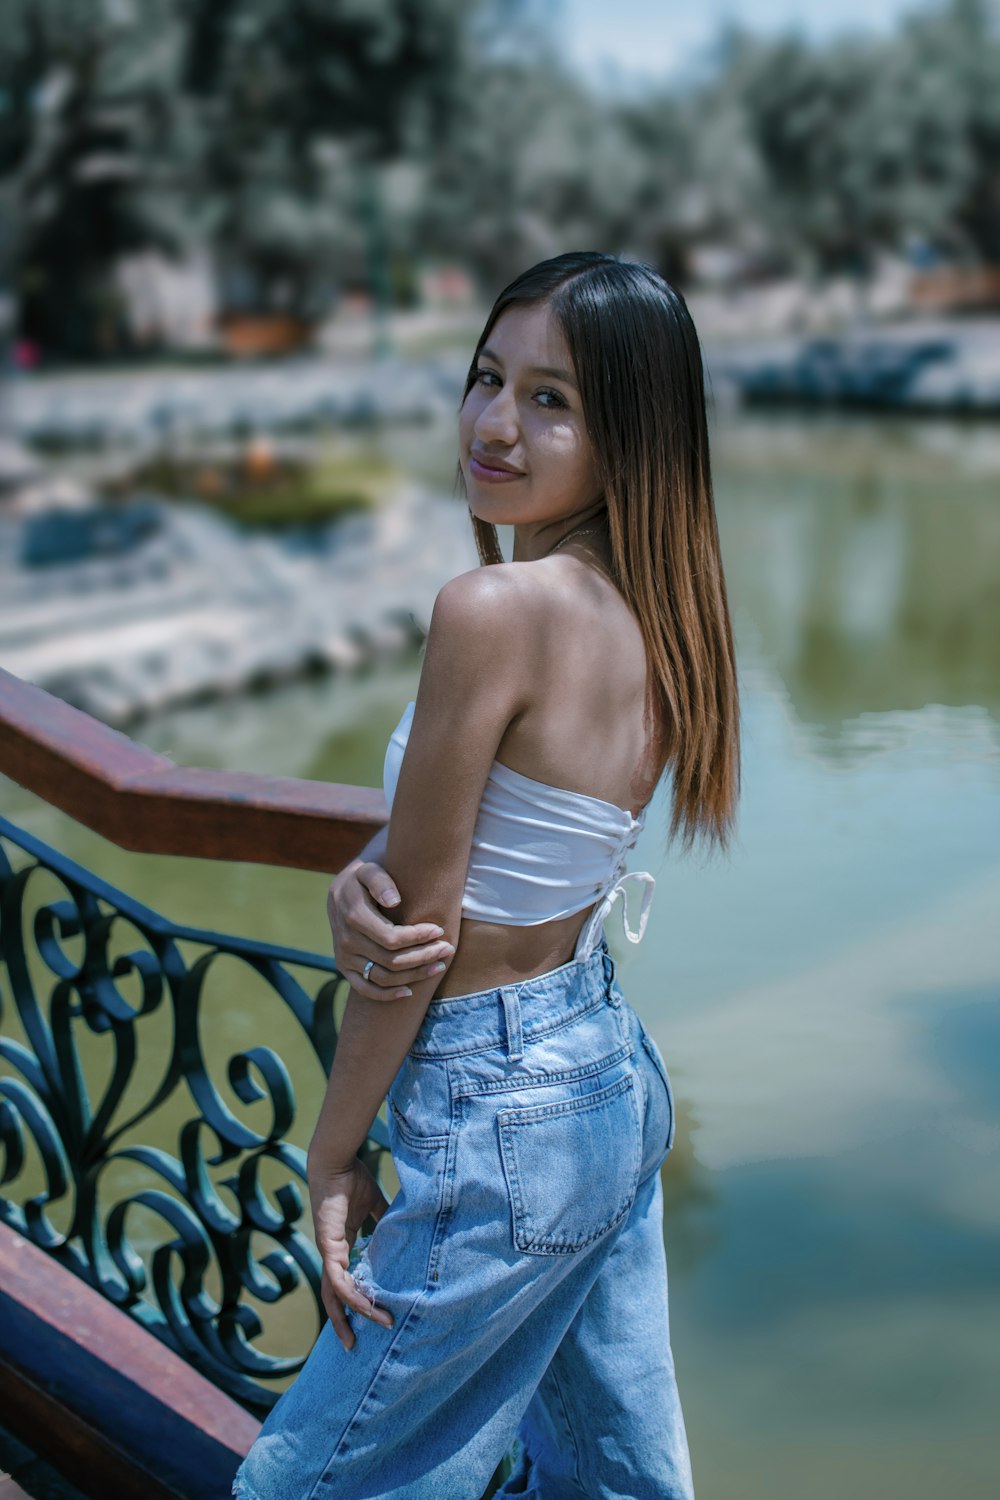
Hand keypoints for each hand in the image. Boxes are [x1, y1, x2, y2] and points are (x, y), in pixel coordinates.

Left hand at [309, 1156, 393, 1350]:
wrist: (335, 1161)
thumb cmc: (352, 1178)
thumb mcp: (374, 1204)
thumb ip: (383, 1218)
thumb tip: (404, 1226)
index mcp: (341, 1246)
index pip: (343, 1281)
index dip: (352, 1301)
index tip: (367, 1317)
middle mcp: (332, 1254)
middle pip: (333, 1297)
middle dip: (342, 1322)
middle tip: (353, 1345)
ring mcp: (328, 1253)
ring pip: (336, 1295)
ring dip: (353, 1315)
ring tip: (377, 1325)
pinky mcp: (329, 1248)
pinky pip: (339, 1280)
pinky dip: (352, 1296)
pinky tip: (367, 1305)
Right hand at [327, 859, 453, 999]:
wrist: (345, 888)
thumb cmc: (365, 876)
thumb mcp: (369, 869)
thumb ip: (380, 881)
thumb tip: (394, 901)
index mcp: (353, 916)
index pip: (391, 938)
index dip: (418, 938)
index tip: (439, 930)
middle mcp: (346, 940)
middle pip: (391, 960)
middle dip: (424, 956)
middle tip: (448, 949)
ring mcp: (344, 957)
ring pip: (383, 977)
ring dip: (414, 976)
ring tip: (439, 966)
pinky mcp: (344, 968)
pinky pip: (365, 989)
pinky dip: (387, 995)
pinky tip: (409, 992)